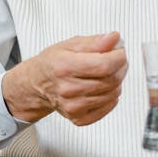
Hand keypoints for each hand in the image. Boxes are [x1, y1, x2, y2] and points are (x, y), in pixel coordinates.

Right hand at [2, 31, 127, 125]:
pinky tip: (103, 87)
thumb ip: (95, 42)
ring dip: (117, 81)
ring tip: (107, 72)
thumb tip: (114, 39)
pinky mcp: (79, 118)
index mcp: (64, 67)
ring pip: (113, 93)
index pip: (104, 65)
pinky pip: (109, 106)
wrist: (37, 84)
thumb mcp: (71, 44)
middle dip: (120, 67)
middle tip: (116, 59)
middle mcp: (67, 89)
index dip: (119, 56)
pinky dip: (112, 95)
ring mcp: (73, 106)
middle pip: (111, 79)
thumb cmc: (53, 63)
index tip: (119, 51)